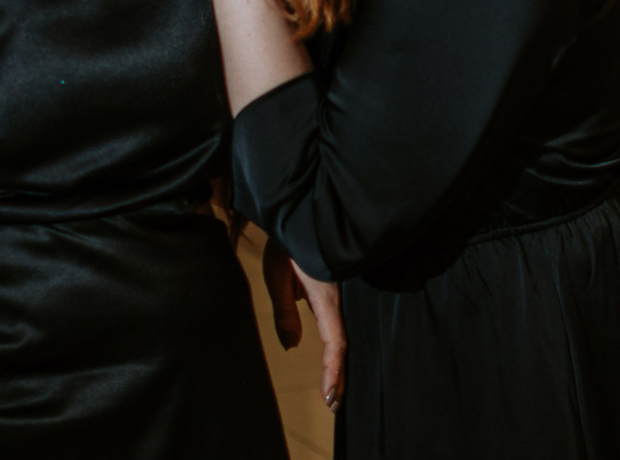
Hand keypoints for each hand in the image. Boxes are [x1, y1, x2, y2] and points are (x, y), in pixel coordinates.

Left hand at [263, 240, 345, 412]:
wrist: (299, 215)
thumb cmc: (284, 244)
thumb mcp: (277, 275)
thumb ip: (285, 311)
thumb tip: (291, 346)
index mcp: (326, 298)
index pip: (335, 342)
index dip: (334, 370)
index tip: (329, 396)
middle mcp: (337, 300)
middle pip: (343, 343)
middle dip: (339, 375)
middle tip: (333, 404)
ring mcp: (339, 296)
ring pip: (343, 334)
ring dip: (339, 363)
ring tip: (334, 391)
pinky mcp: (335, 292)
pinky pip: (339, 324)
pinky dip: (337, 347)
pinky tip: (334, 360)